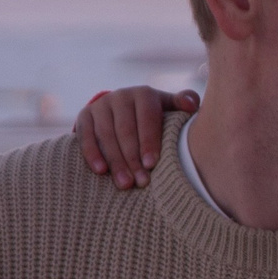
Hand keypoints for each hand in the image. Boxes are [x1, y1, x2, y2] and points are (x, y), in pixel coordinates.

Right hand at [75, 84, 196, 189]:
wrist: (121, 110)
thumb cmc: (153, 116)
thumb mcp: (168, 108)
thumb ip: (183, 104)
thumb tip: (192, 105)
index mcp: (144, 94)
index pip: (146, 117)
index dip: (149, 141)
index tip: (151, 164)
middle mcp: (121, 96)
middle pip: (126, 129)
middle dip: (133, 158)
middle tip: (141, 182)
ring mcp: (101, 105)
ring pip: (106, 135)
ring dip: (116, 161)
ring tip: (125, 184)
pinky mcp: (85, 116)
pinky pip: (86, 136)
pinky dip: (92, 154)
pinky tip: (101, 171)